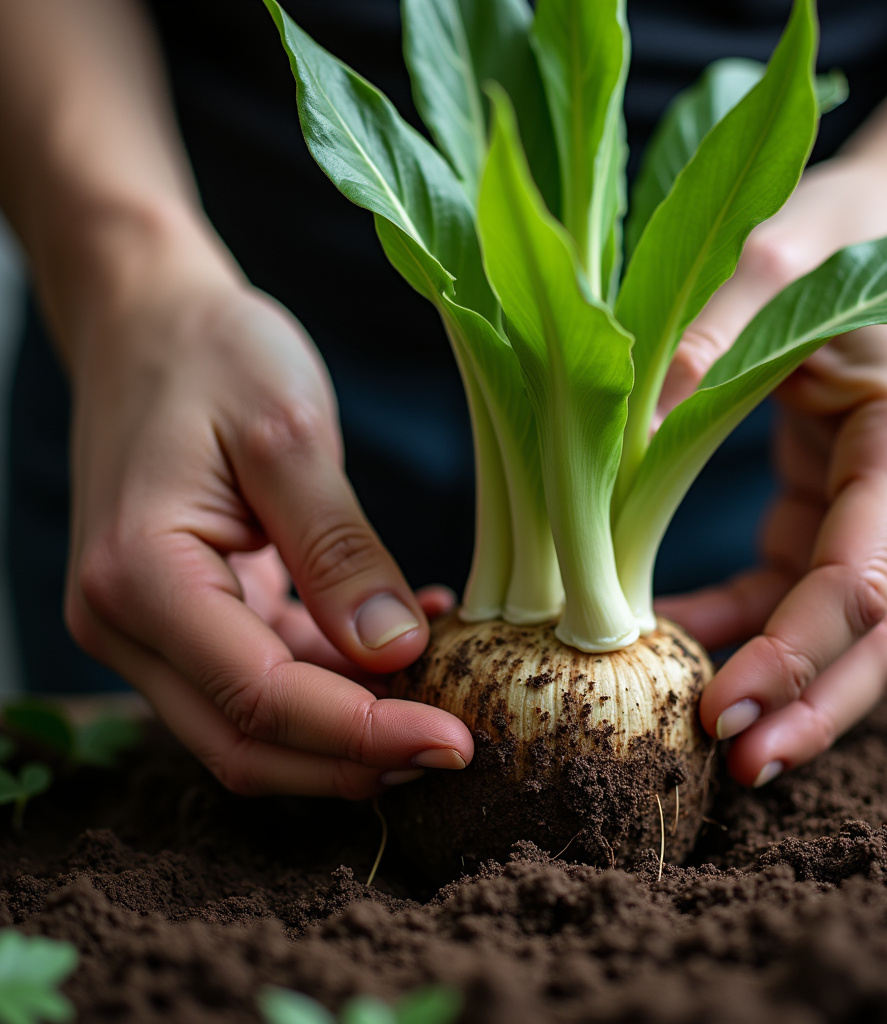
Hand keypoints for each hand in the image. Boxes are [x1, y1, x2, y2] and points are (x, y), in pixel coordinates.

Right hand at [63, 249, 472, 798]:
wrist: (149, 319)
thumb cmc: (212, 355)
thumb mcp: (289, 436)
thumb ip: (339, 551)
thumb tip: (394, 652)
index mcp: (141, 575)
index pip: (260, 697)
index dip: (362, 732)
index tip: (455, 740)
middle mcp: (125, 622)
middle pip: (246, 740)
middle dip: (355, 757)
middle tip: (454, 746)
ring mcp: (150, 625)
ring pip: (253, 721)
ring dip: (351, 721)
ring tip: (442, 684)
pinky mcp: (184, 613)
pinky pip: (263, 671)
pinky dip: (335, 674)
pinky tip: (403, 639)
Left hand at [655, 152, 886, 785]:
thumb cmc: (841, 231)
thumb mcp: (770, 264)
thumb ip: (706, 337)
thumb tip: (626, 430)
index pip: (859, 586)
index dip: (791, 659)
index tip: (718, 714)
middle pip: (877, 643)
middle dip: (808, 714)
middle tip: (730, 772)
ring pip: (850, 639)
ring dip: (785, 694)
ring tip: (704, 741)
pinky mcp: (849, 515)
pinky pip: (803, 598)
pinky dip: (750, 633)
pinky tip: (684, 647)